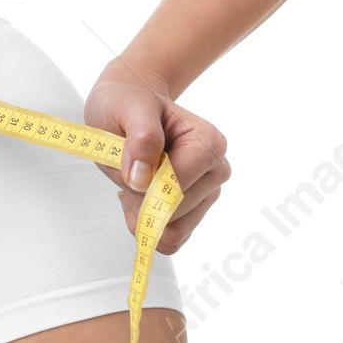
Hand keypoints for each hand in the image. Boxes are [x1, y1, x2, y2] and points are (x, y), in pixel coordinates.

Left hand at [83, 63, 229, 254]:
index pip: (174, 189)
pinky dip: (145, 222)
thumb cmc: (128, 103)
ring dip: (140, 209)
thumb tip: (141, 180)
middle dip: (139, 196)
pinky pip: (170, 239)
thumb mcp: (127, 108)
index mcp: (209, 144)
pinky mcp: (195, 211)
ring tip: (132, 176)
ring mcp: (207, 194)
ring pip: (172, 231)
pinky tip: (137, 193)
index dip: (140, 182)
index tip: (126, 159)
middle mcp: (216, 171)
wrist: (128, 103)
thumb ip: (140, 139)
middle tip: (126, 166)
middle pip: (173, 215)